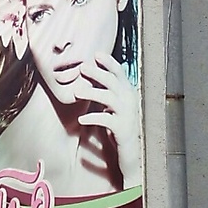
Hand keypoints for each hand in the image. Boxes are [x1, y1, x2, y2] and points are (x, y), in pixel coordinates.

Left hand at [74, 52, 140, 189]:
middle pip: (113, 81)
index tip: (95, 54)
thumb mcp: (113, 105)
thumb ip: (105, 91)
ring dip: (92, 93)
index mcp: (128, 93)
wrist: (131, 152)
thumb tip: (88, 73)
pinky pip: (106, 120)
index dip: (109, 62)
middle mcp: (130, 101)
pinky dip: (93, 118)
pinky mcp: (122, 129)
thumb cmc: (119, 126)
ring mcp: (127, 115)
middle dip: (97, 73)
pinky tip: (81, 119)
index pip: (120, 73)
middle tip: (82, 67)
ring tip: (77, 93)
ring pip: (110, 98)